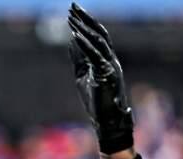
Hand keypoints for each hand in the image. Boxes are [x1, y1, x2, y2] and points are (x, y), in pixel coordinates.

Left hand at [68, 3, 134, 154]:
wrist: (107, 121)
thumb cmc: (96, 101)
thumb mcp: (82, 75)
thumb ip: (79, 58)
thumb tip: (71, 40)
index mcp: (107, 59)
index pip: (97, 35)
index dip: (86, 22)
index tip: (73, 11)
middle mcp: (111, 59)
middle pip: (99, 33)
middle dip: (85, 19)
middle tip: (72, 5)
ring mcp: (111, 66)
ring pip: (98, 42)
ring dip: (84, 29)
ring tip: (71, 18)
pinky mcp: (107, 75)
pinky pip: (95, 57)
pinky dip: (85, 46)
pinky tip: (75, 36)